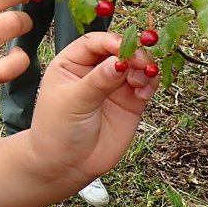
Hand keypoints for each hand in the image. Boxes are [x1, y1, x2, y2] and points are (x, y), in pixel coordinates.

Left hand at [28, 32, 157, 181]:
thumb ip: (98, 81)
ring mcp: (113, 85)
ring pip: (137, 65)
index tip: (126, 49)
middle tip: (141, 64)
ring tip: (139, 84)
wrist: (66, 164)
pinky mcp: (130, 101)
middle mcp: (93, 70)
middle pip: (120, 50)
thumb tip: (120, 61)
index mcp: (70, 63)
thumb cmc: (57, 130)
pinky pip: (146, 84)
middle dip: (134, 54)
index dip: (112, 42)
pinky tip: (143, 94)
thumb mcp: (74, 102)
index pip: (94, 42)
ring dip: (144, 68)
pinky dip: (150, 84)